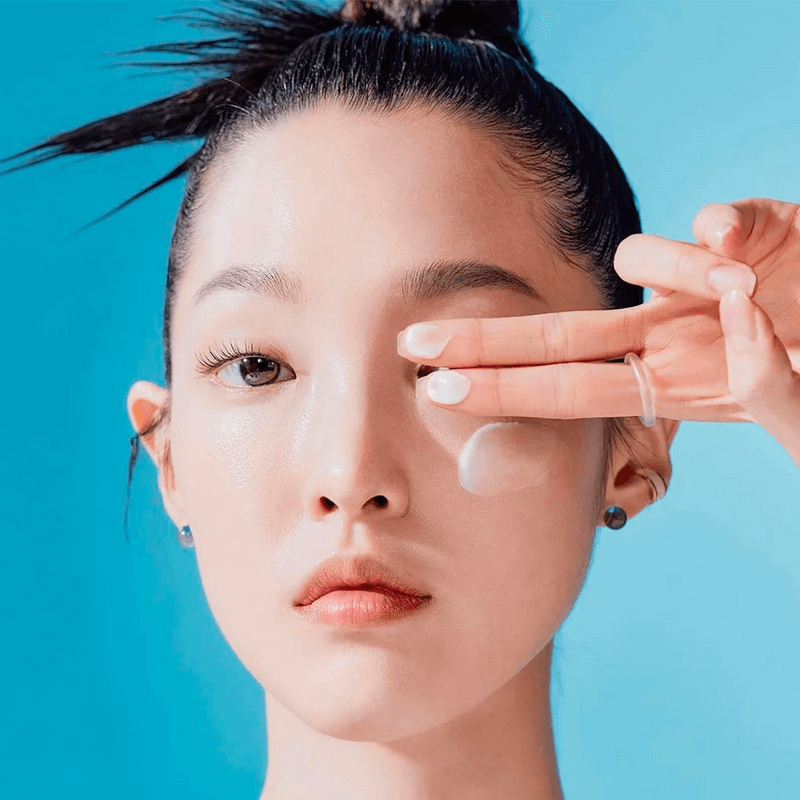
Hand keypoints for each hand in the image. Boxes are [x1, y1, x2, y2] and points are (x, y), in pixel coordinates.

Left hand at [396, 198, 799, 465]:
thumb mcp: (789, 401)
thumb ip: (770, 389)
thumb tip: (742, 319)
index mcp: (663, 379)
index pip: (565, 387)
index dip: (502, 387)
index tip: (437, 387)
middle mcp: (662, 330)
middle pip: (557, 334)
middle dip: (485, 340)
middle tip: (413, 341)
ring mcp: (693, 283)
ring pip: (639, 257)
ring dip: (685, 271)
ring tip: (751, 287)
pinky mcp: (742, 234)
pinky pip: (713, 223)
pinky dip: (726, 232)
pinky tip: (753, 252)